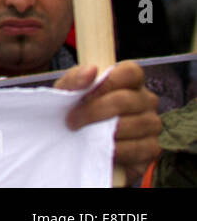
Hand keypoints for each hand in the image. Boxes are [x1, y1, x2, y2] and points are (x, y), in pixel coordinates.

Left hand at [57, 61, 161, 185]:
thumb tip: (91, 70)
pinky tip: (102, 148)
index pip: (131, 72)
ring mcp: (152, 123)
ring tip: (85, 135)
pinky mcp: (152, 147)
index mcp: (129, 80)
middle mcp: (146, 100)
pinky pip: (139, 148)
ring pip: (135, 125)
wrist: (77, 139)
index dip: (108, 82)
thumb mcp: (68, 91)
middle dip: (95, 111)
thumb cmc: (76, 108)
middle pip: (127, 100)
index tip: (84, 95)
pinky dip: (118, 150)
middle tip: (72, 120)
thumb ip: (75, 79)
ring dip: (105, 132)